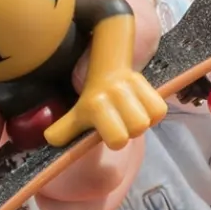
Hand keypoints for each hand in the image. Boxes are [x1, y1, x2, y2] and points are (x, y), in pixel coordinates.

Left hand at [44, 68, 167, 149]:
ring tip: (133, 114)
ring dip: (144, 118)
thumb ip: (64, 130)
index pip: (118, 138)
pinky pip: (160, 107)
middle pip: (139, 127)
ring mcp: (132, 84)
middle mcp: (115, 92)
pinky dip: (154, 111)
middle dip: (132, 129)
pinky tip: (143, 108)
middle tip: (122, 122)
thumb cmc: (92, 102)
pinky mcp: (146, 81)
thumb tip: (50, 138)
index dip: (116, 139)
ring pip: (152, 116)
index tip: (109, 132)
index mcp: (95, 103)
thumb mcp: (76, 117)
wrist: (106, 70)